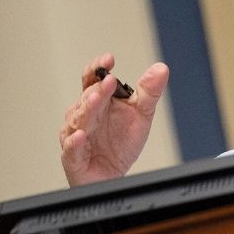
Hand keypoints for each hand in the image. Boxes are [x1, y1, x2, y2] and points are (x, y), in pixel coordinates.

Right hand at [59, 54, 169, 185]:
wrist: (114, 174)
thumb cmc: (121, 143)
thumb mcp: (141, 114)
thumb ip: (149, 91)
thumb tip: (161, 68)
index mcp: (98, 102)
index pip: (93, 80)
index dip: (97, 68)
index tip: (109, 59)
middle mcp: (84, 116)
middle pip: (87, 99)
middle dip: (98, 90)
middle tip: (109, 81)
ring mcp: (76, 135)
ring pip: (78, 121)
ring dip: (86, 110)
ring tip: (96, 100)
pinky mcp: (73, 158)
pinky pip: (71, 149)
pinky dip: (74, 142)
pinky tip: (80, 135)